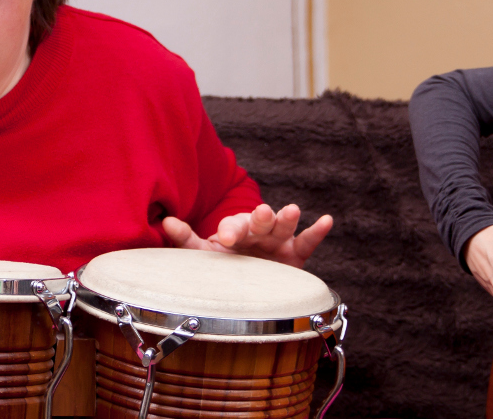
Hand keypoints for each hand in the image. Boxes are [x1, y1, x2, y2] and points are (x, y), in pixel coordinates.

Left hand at [162, 203, 332, 267]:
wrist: (244, 282)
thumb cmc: (222, 265)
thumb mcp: (202, 254)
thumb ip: (186, 240)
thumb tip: (165, 221)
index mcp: (235, 230)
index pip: (233, 225)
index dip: (231, 230)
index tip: (227, 237)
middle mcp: (257, 233)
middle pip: (260, 221)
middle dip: (261, 218)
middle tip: (262, 214)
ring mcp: (277, 242)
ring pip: (283, 228)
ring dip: (287, 218)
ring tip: (292, 210)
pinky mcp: (295, 256)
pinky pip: (307, 243)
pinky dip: (317, 232)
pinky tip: (327, 221)